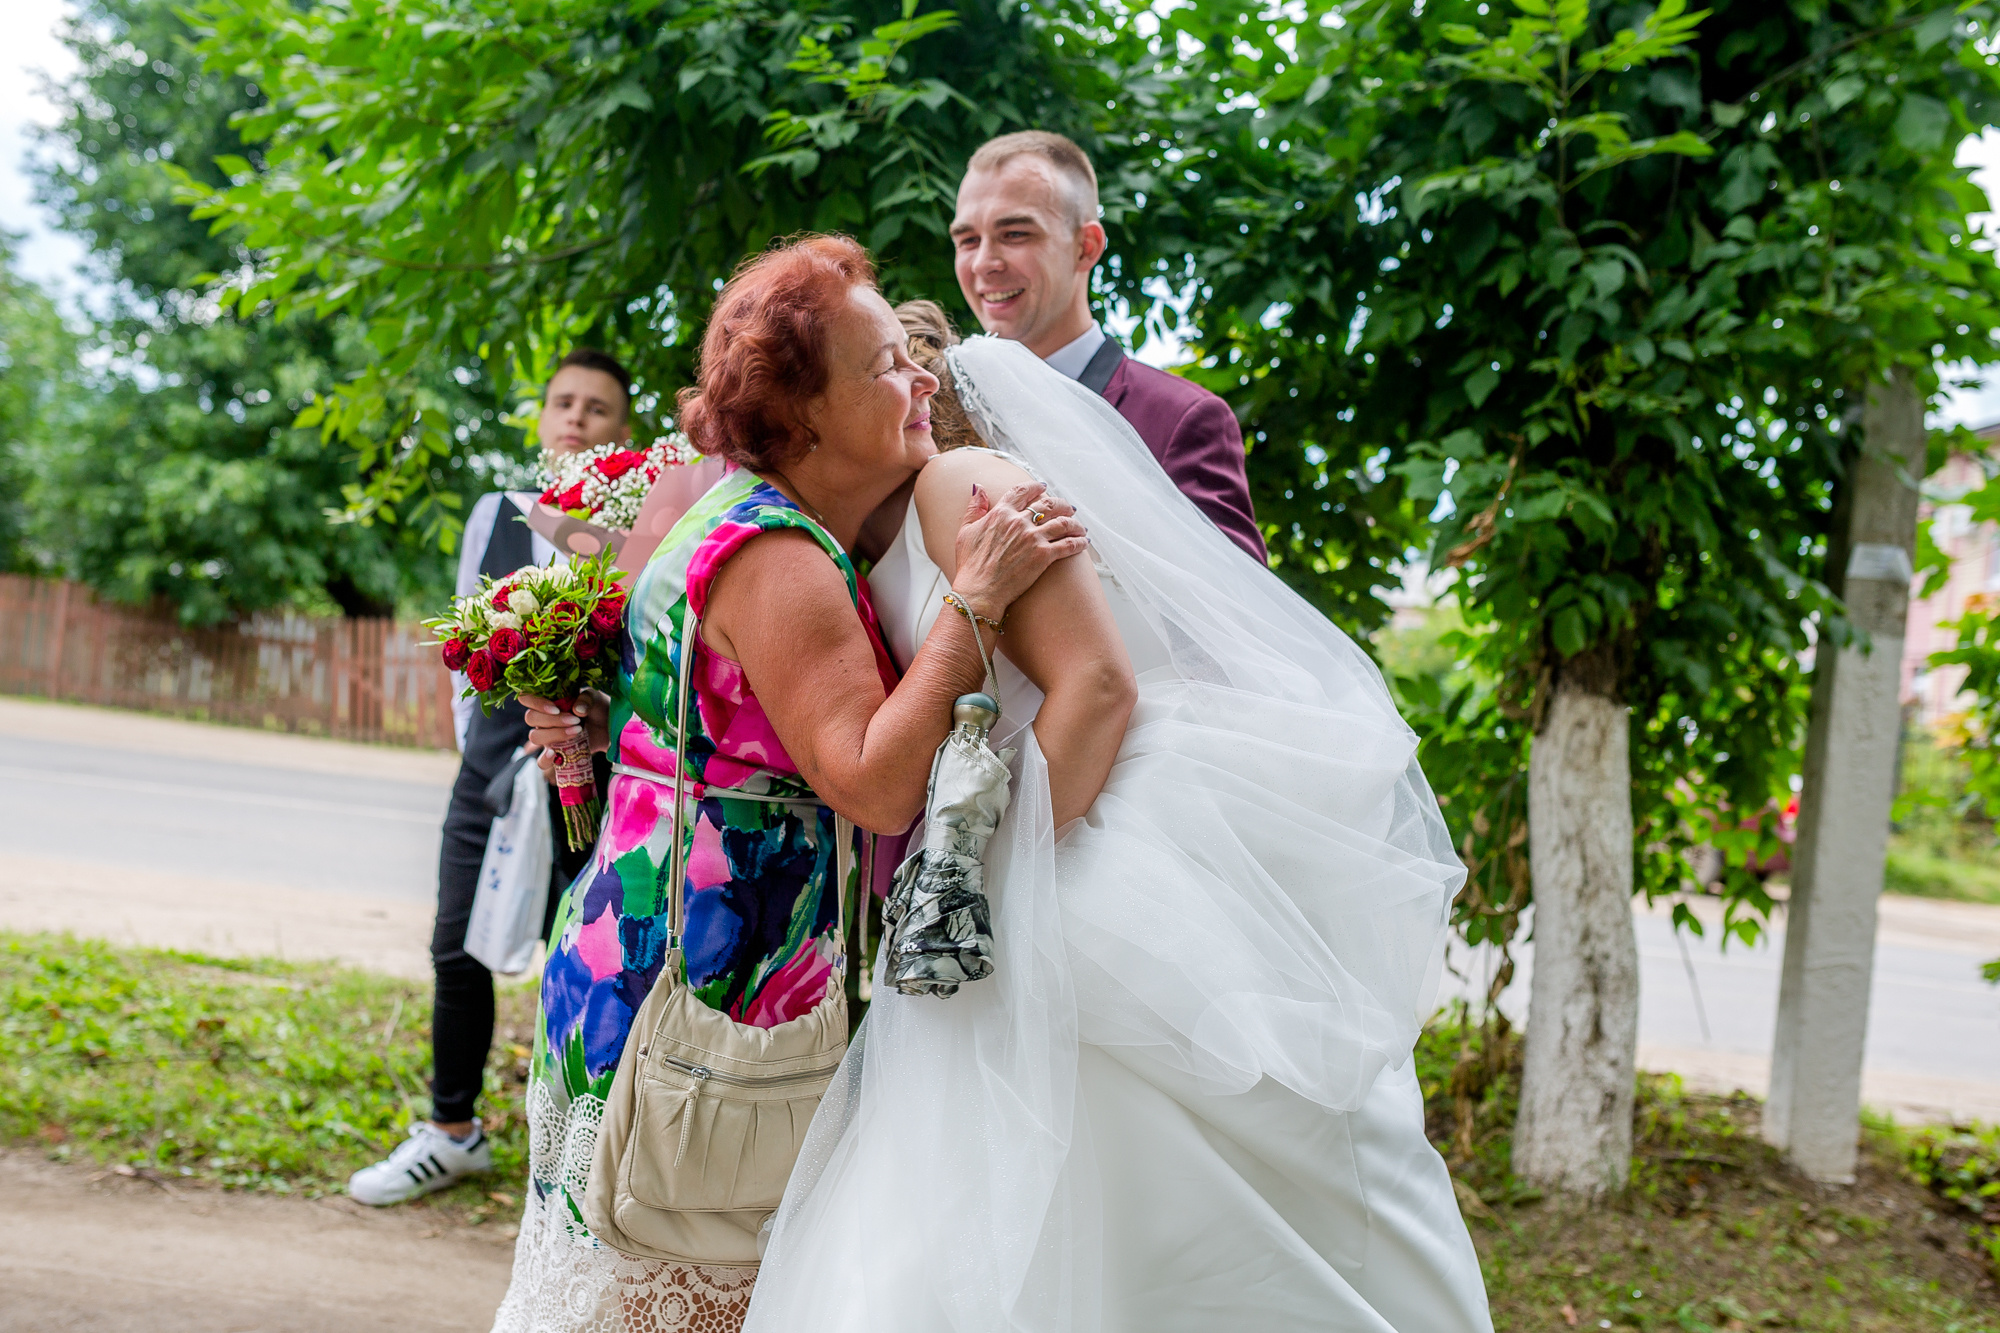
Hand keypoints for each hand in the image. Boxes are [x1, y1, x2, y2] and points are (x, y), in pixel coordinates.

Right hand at [520, 689, 610, 774]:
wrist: (611, 729)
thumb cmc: (600, 709)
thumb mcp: (596, 698)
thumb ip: (586, 699)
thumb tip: (577, 710)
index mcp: (549, 700)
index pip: (527, 698)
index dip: (536, 703)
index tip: (556, 709)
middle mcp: (544, 718)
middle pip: (531, 718)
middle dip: (553, 720)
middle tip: (576, 721)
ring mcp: (548, 736)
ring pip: (535, 736)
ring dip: (554, 735)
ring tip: (577, 732)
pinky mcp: (556, 753)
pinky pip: (541, 761)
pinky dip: (545, 759)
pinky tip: (555, 754)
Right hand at [950, 481, 1087, 617]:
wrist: (979, 590)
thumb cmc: (970, 565)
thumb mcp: (966, 531)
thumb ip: (975, 508)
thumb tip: (979, 488)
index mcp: (1001, 513)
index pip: (1022, 492)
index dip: (1035, 488)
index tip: (1042, 487)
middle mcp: (1019, 522)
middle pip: (1048, 505)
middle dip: (1062, 504)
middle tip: (1068, 508)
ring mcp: (1033, 538)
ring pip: (1063, 523)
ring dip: (1075, 523)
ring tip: (1079, 526)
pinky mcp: (1043, 556)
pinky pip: (1068, 545)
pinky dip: (1079, 542)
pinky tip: (1084, 542)